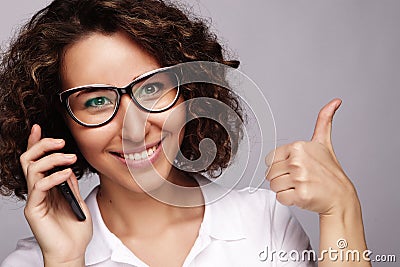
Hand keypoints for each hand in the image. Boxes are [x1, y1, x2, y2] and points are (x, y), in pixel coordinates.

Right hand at [20, 124, 91, 264]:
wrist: (72, 251)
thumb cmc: (74, 228)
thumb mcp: (76, 199)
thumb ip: (70, 183)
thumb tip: (68, 167)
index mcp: (46, 187)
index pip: (36, 161)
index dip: (35, 144)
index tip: (38, 128)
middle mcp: (37, 191)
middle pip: (28, 160)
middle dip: (42, 146)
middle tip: (60, 142)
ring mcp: (34, 200)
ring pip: (32, 169)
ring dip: (51, 159)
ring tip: (69, 157)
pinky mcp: (34, 210)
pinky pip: (39, 187)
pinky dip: (53, 176)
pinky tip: (66, 173)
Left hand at [265, 99, 358, 214]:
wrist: (341, 196)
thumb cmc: (329, 171)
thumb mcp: (324, 143)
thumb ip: (324, 121)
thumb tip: (335, 101)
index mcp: (298, 147)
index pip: (270, 159)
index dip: (280, 166)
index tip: (295, 167)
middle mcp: (297, 161)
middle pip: (269, 173)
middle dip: (281, 178)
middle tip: (298, 179)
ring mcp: (299, 178)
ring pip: (273, 186)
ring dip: (284, 189)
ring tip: (300, 186)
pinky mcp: (300, 195)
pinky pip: (280, 198)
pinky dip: (289, 199)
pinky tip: (301, 195)